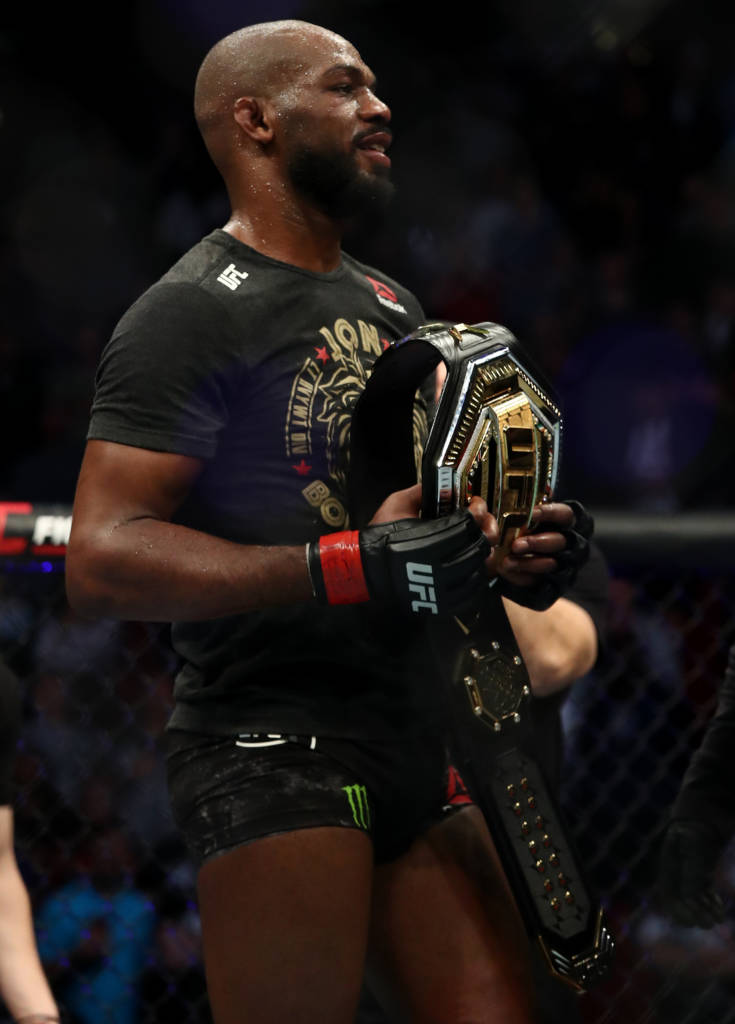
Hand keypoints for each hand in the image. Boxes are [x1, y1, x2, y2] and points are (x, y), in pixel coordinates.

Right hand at [308, 485, 491, 614]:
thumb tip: (444, 483)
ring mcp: (441, 589)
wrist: (367, 568)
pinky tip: (473, 565)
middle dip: (485, 530)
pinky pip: (472, 592)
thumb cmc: (382, 537)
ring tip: (477, 542)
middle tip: (482, 522)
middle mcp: (436, 570)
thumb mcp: (397, 503)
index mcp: (427, 543)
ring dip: (482, 553)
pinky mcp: (441, 603)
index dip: (477, 512)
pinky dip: (477, 576)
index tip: (475, 505)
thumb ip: (422, 491)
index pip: (466, 526)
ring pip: (478, 571)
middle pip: (478, 548)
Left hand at [496, 499, 592, 610]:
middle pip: (561, 541)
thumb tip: (535, 500)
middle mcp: (572, 545)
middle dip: (537, 542)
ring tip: (506, 561)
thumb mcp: (519, 517)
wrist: (505, 560)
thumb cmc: (517, 532)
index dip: (550, 513)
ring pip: (552, 564)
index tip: (531, 514)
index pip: (566, 514)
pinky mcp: (555, 587)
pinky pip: (542, 585)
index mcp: (566, 523)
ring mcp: (566, 567)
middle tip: (516, 545)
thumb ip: (528, 506)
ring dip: (528, 563)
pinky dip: (521, 578)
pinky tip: (507, 572)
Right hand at [656, 819, 726, 927]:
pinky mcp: (700, 869)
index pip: (670, 895)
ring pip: (693, 897)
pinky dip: (709, 901)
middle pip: (680, 900)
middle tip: (710, 923)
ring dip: (703, 909)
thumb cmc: (699, 827)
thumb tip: (690, 898)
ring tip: (718, 918)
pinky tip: (719, 908)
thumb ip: (692, 871)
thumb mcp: (695, 847)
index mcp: (669, 864)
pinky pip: (701, 890)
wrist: (706, 811)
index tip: (695, 922)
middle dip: (694, 913)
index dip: (680, 911)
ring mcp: (688, 870)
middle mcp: (676, 870)